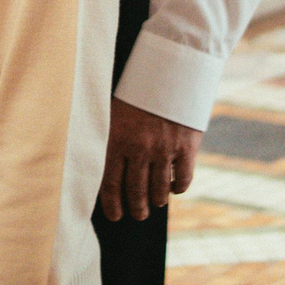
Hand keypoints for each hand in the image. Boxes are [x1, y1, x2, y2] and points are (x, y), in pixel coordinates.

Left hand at [97, 98, 200, 222]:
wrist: (172, 68)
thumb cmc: (138, 89)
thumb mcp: (115, 109)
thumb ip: (109, 136)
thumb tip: (98, 162)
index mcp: (117, 139)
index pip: (110, 183)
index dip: (112, 205)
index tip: (115, 215)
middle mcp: (140, 148)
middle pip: (136, 192)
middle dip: (137, 209)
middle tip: (138, 214)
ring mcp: (164, 149)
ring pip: (159, 190)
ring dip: (156, 201)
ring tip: (155, 203)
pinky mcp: (186, 146)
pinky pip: (182, 179)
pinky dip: (178, 188)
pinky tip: (174, 188)